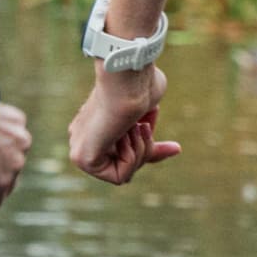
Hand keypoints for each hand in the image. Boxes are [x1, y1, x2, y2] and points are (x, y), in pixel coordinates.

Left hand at [68, 64, 182, 185]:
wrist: (127, 79)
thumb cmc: (139, 83)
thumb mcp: (149, 110)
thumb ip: (151, 133)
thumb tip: (174, 149)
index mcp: (95, 123)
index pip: (123, 149)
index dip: (149, 149)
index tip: (175, 148)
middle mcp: (83, 137)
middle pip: (126, 163)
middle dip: (147, 147)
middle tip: (147, 126)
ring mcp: (80, 148)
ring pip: (125, 171)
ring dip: (140, 149)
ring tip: (137, 126)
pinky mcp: (81, 158)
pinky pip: (118, 177)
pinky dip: (132, 158)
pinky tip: (125, 135)